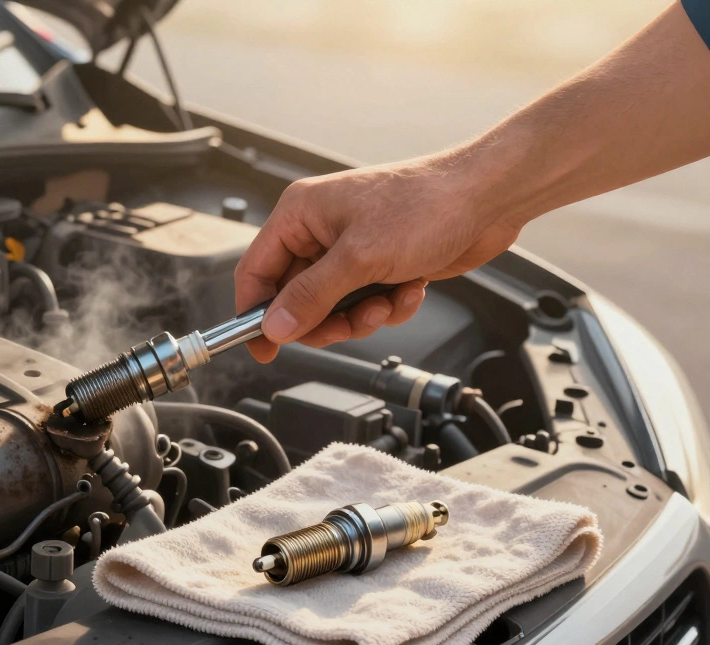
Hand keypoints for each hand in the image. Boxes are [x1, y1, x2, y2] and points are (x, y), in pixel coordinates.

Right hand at [234, 156, 521, 361]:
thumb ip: (311, 296)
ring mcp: (351, 249)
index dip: (254, 312)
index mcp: (301, 214)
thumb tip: (275, 326)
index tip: (263, 347)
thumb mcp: (360, 258)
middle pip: (294, 297)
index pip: (256, 270)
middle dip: (322, 319)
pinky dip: (387, 307)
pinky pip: (364, 305)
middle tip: (342, 327)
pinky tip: (409, 289)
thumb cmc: (427, 204)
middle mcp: (320, 231)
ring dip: (360, 316)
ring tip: (386, 302)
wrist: (488, 198)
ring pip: (331, 308)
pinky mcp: (379, 265)